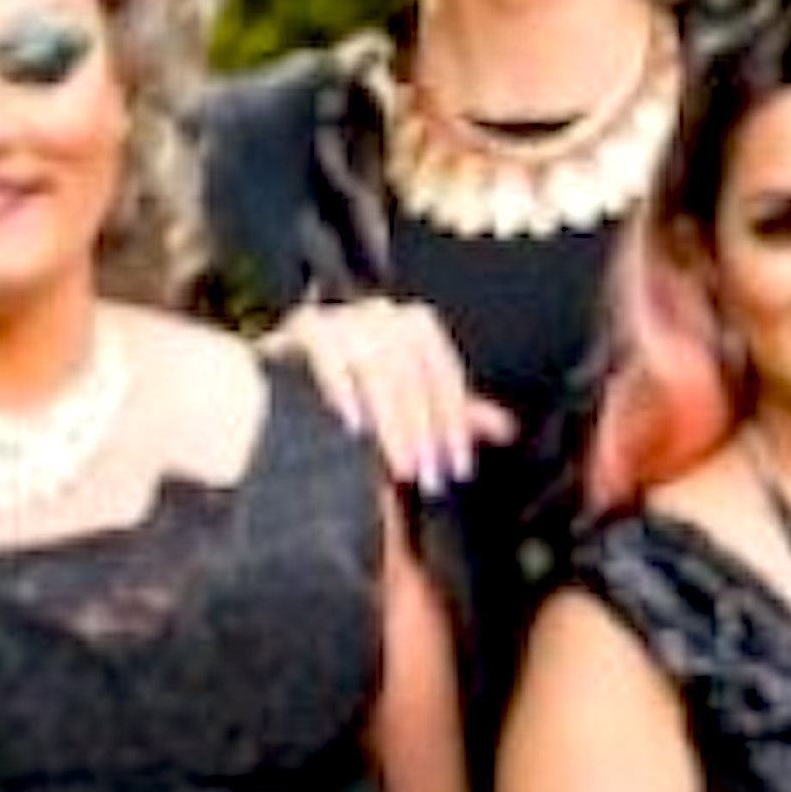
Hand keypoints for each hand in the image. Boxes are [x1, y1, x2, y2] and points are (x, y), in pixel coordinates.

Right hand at [266, 298, 512, 492]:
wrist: (283, 374)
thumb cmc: (358, 391)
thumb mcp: (409, 403)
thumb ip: (453, 412)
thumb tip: (508, 429)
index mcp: (416, 325)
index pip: (445, 375)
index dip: (456, 424)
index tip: (459, 467)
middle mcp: (383, 313)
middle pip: (414, 375)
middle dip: (426, 433)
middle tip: (431, 478)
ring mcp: (343, 316)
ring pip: (378, 369)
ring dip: (394, 424)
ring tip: (402, 467)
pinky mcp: (304, 326)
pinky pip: (328, 354)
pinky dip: (343, 390)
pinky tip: (353, 427)